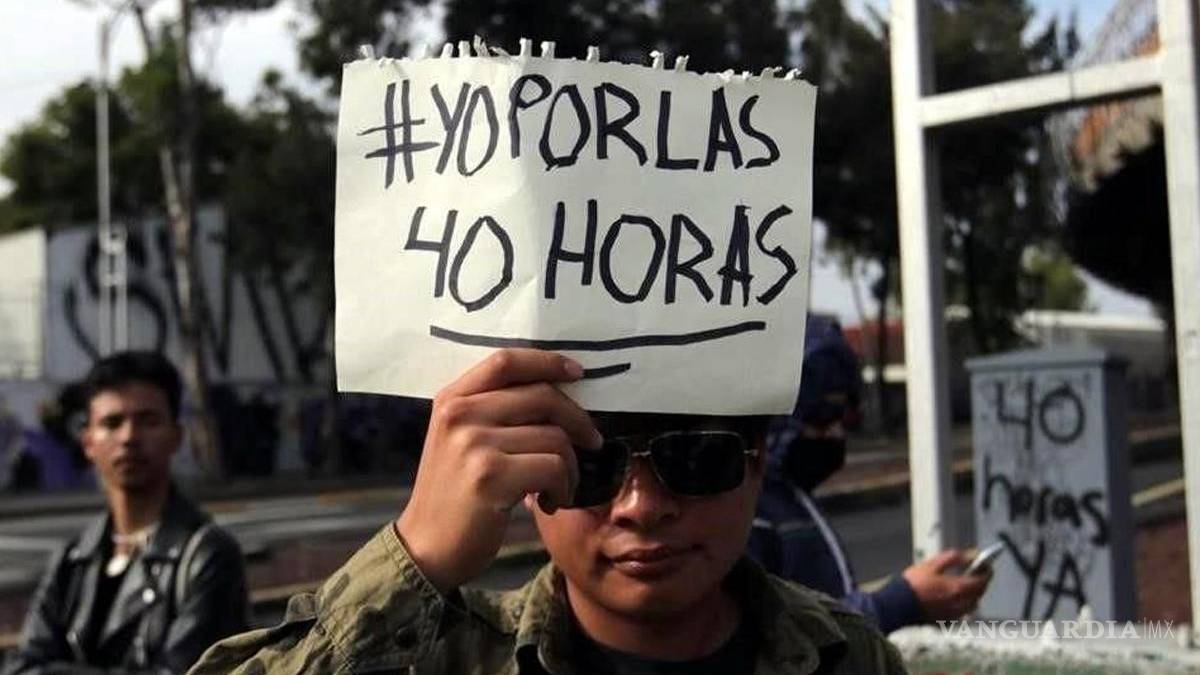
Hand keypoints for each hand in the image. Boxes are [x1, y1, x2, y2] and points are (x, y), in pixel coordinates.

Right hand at [395, 349, 601, 593]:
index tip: (577, 372)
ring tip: (558, 487)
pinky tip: (549, 503)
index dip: (548, 361)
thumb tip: (558, 393)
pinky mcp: (491, 475)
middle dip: (578, 420)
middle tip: (591, 442)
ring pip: (555, 436)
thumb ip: (494, 412)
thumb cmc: (454, 495)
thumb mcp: (460, 440)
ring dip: (570, 466)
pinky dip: (563, 487)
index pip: (507, 360)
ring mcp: (473, 443)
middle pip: (542, 396)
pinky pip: (553, 467)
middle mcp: (460, 413)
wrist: (425, 548)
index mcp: (452, 399)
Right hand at [901, 549, 991, 620]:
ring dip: (973, 595)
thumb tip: (969, 555)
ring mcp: (953, 615)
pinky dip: (962, 605)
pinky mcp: (945, 621)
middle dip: (981, 582)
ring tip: (964, 585)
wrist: (897, 605)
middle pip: (980, 593)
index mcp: (958, 589)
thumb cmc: (912, 584)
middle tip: (975, 573)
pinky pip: (961, 613)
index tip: (986, 565)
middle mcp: (960, 604)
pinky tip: (951, 598)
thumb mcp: (932, 564)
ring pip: (972, 605)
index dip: (987, 572)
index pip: (983, 581)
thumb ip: (953, 558)